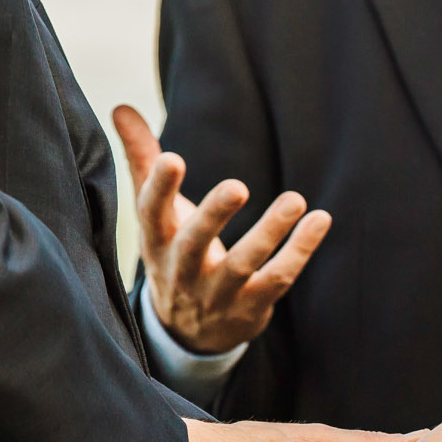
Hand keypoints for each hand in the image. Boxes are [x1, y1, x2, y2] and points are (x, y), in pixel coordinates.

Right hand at [113, 105, 329, 354]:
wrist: (188, 334)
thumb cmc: (174, 254)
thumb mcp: (155, 215)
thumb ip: (142, 161)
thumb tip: (121, 106)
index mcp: (157, 243)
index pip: (151, 215)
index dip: (158, 188)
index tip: (171, 158)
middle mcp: (183, 271)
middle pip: (195, 244)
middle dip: (213, 216)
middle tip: (237, 186)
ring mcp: (217, 294)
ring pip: (242, 265)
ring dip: (269, 233)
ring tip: (295, 200)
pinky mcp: (250, 308)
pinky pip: (277, 279)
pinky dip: (299, 251)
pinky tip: (319, 220)